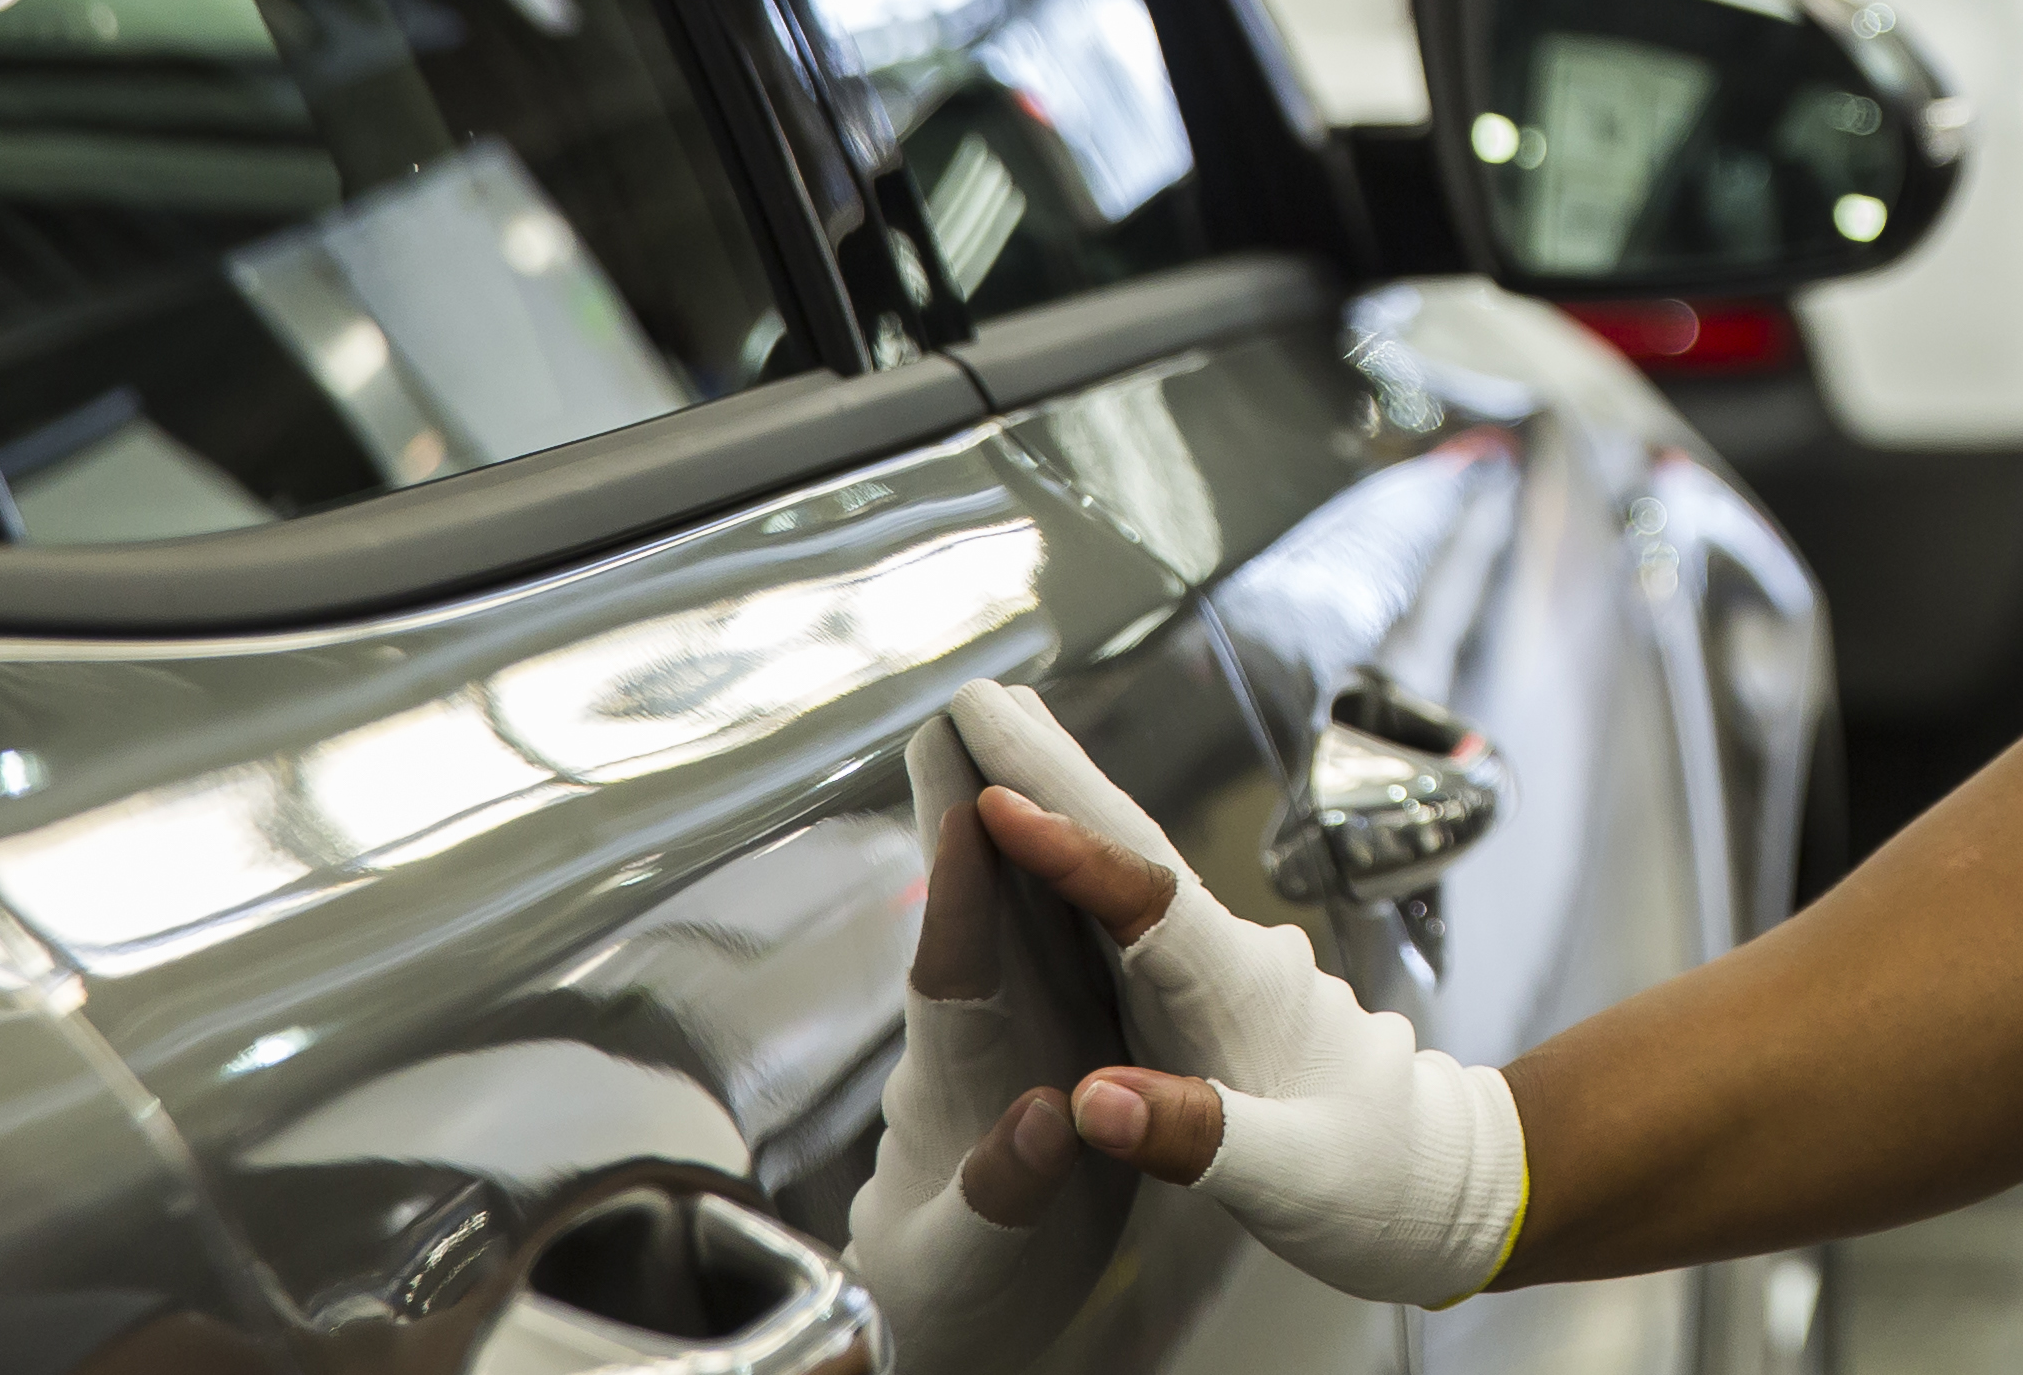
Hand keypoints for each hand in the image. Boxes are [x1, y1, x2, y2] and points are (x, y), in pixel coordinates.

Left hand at [846, 712, 1138, 1373]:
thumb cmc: (950, 1296)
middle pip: (974, 906)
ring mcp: (1007, 1036)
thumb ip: (1003, 1190)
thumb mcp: (979, 1260)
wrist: (949, 1320)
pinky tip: (1073, 840)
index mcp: (962, 1083)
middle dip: (968, 804)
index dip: (963, 883)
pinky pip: (1048, 945)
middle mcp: (977, 1039)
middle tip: (966, 708)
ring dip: (1007, 823)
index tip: (971, 798)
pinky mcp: (1040, 1045)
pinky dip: (1055, 881)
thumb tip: (1050, 1118)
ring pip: (1007, 912)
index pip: (956, 965)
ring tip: (1010, 737)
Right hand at [948, 681, 1533, 1309]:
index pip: (1142, 899)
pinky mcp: (1222, 986)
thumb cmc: (1380, 1181)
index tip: (995, 796)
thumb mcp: (1290, 1179)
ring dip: (1066, 802)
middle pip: (1132, 849)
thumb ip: (1194, 1136)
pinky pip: (1140, 906)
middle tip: (978, 698)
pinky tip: (1049, 848)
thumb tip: (1087, 1099)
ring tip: (995, 737)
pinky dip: (1087, 862)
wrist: (1449, 1181)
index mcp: (1244, 988)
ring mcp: (1231, 963)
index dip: (1067, 851)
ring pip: (1133, 867)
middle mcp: (1237, 955)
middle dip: (1055, 773)